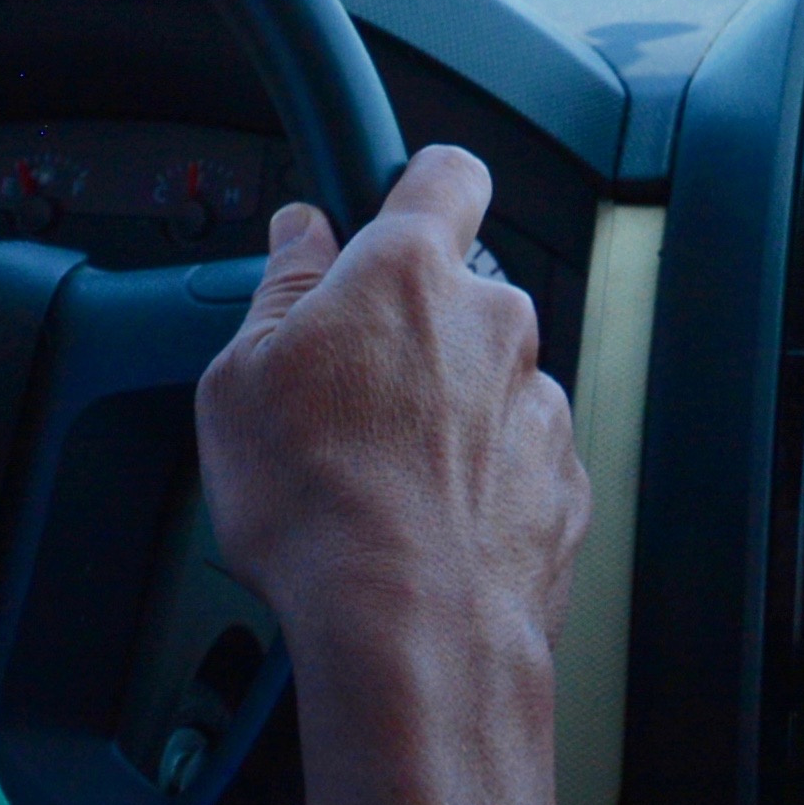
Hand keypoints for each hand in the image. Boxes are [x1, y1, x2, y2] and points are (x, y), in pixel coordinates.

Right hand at [196, 146, 587, 652]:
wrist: (410, 628)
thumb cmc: (321, 505)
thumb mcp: (240, 380)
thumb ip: (279, 289)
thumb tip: (299, 237)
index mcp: (410, 274)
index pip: (444, 175)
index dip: (418, 188)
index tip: (389, 213)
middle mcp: (493, 323)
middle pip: (458, 297)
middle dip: (410, 334)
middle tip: (345, 396)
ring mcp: (537, 403)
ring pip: (487, 384)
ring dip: (445, 414)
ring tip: (378, 482)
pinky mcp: (563, 481)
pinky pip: (514, 459)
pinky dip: (477, 482)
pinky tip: (421, 526)